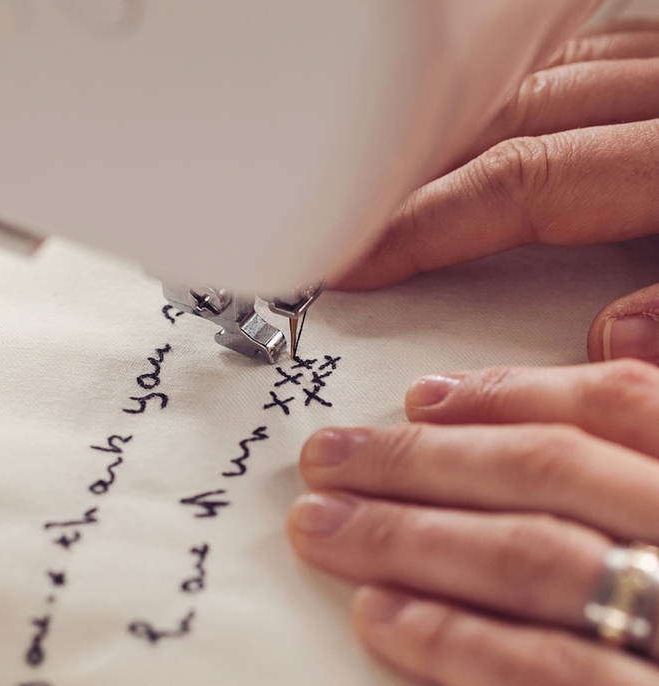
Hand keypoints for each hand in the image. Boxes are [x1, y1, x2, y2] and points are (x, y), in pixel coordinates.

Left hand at [287, 359, 658, 685]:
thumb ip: (653, 467)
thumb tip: (614, 362)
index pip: (625, 407)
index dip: (513, 395)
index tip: (424, 396)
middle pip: (553, 475)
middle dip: (424, 460)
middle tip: (333, 455)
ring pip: (539, 559)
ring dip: (413, 537)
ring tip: (326, 526)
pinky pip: (567, 683)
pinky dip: (464, 644)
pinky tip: (383, 622)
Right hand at [334, 19, 658, 364]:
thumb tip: (610, 339)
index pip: (519, 183)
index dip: (428, 223)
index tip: (362, 261)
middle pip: (508, 121)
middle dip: (420, 175)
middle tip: (358, 225)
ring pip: (538, 79)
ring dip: (462, 128)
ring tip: (404, 179)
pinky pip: (582, 61)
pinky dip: (522, 95)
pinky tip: (491, 126)